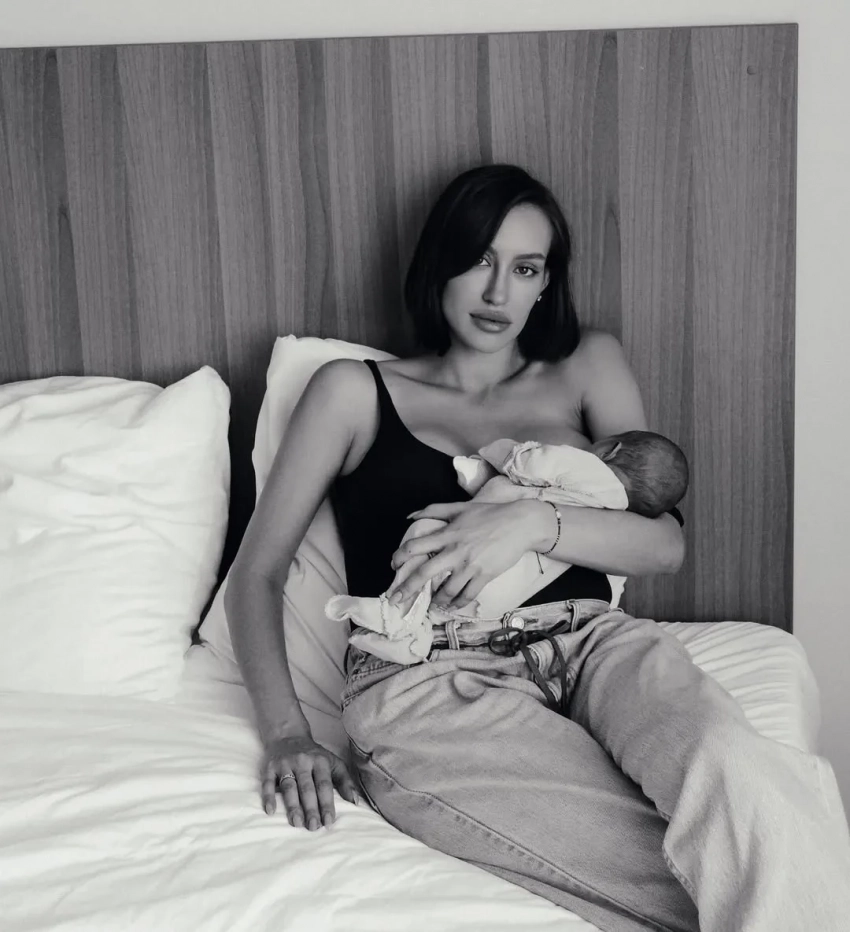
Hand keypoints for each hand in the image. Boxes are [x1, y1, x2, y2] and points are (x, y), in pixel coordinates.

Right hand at [261, 734, 359, 828]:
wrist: (288, 735)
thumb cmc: (314, 754)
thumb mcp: (332, 762)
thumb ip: (344, 781)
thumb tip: (355, 802)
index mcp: (320, 761)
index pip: (324, 784)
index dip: (327, 803)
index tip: (329, 821)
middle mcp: (303, 761)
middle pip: (307, 788)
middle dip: (310, 808)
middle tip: (313, 827)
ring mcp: (285, 764)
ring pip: (289, 787)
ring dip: (292, 806)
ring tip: (297, 823)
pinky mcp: (270, 767)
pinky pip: (268, 782)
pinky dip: (268, 796)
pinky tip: (270, 811)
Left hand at [388, 500, 539, 610]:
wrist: (520, 523)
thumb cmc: (490, 514)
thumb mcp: (460, 507)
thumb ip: (434, 510)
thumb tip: (410, 515)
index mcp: (448, 534)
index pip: (416, 546)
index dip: (400, 556)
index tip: (394, 565)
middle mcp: (455, 551)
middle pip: (424, 572)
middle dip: (407, 588)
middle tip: (396, 600)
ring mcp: (470, 565)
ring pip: (447, 590)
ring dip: (436, 600)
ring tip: (432, 605)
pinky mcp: (485, 575)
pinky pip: (468, 594)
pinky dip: (458, 602)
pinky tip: (453, 605)